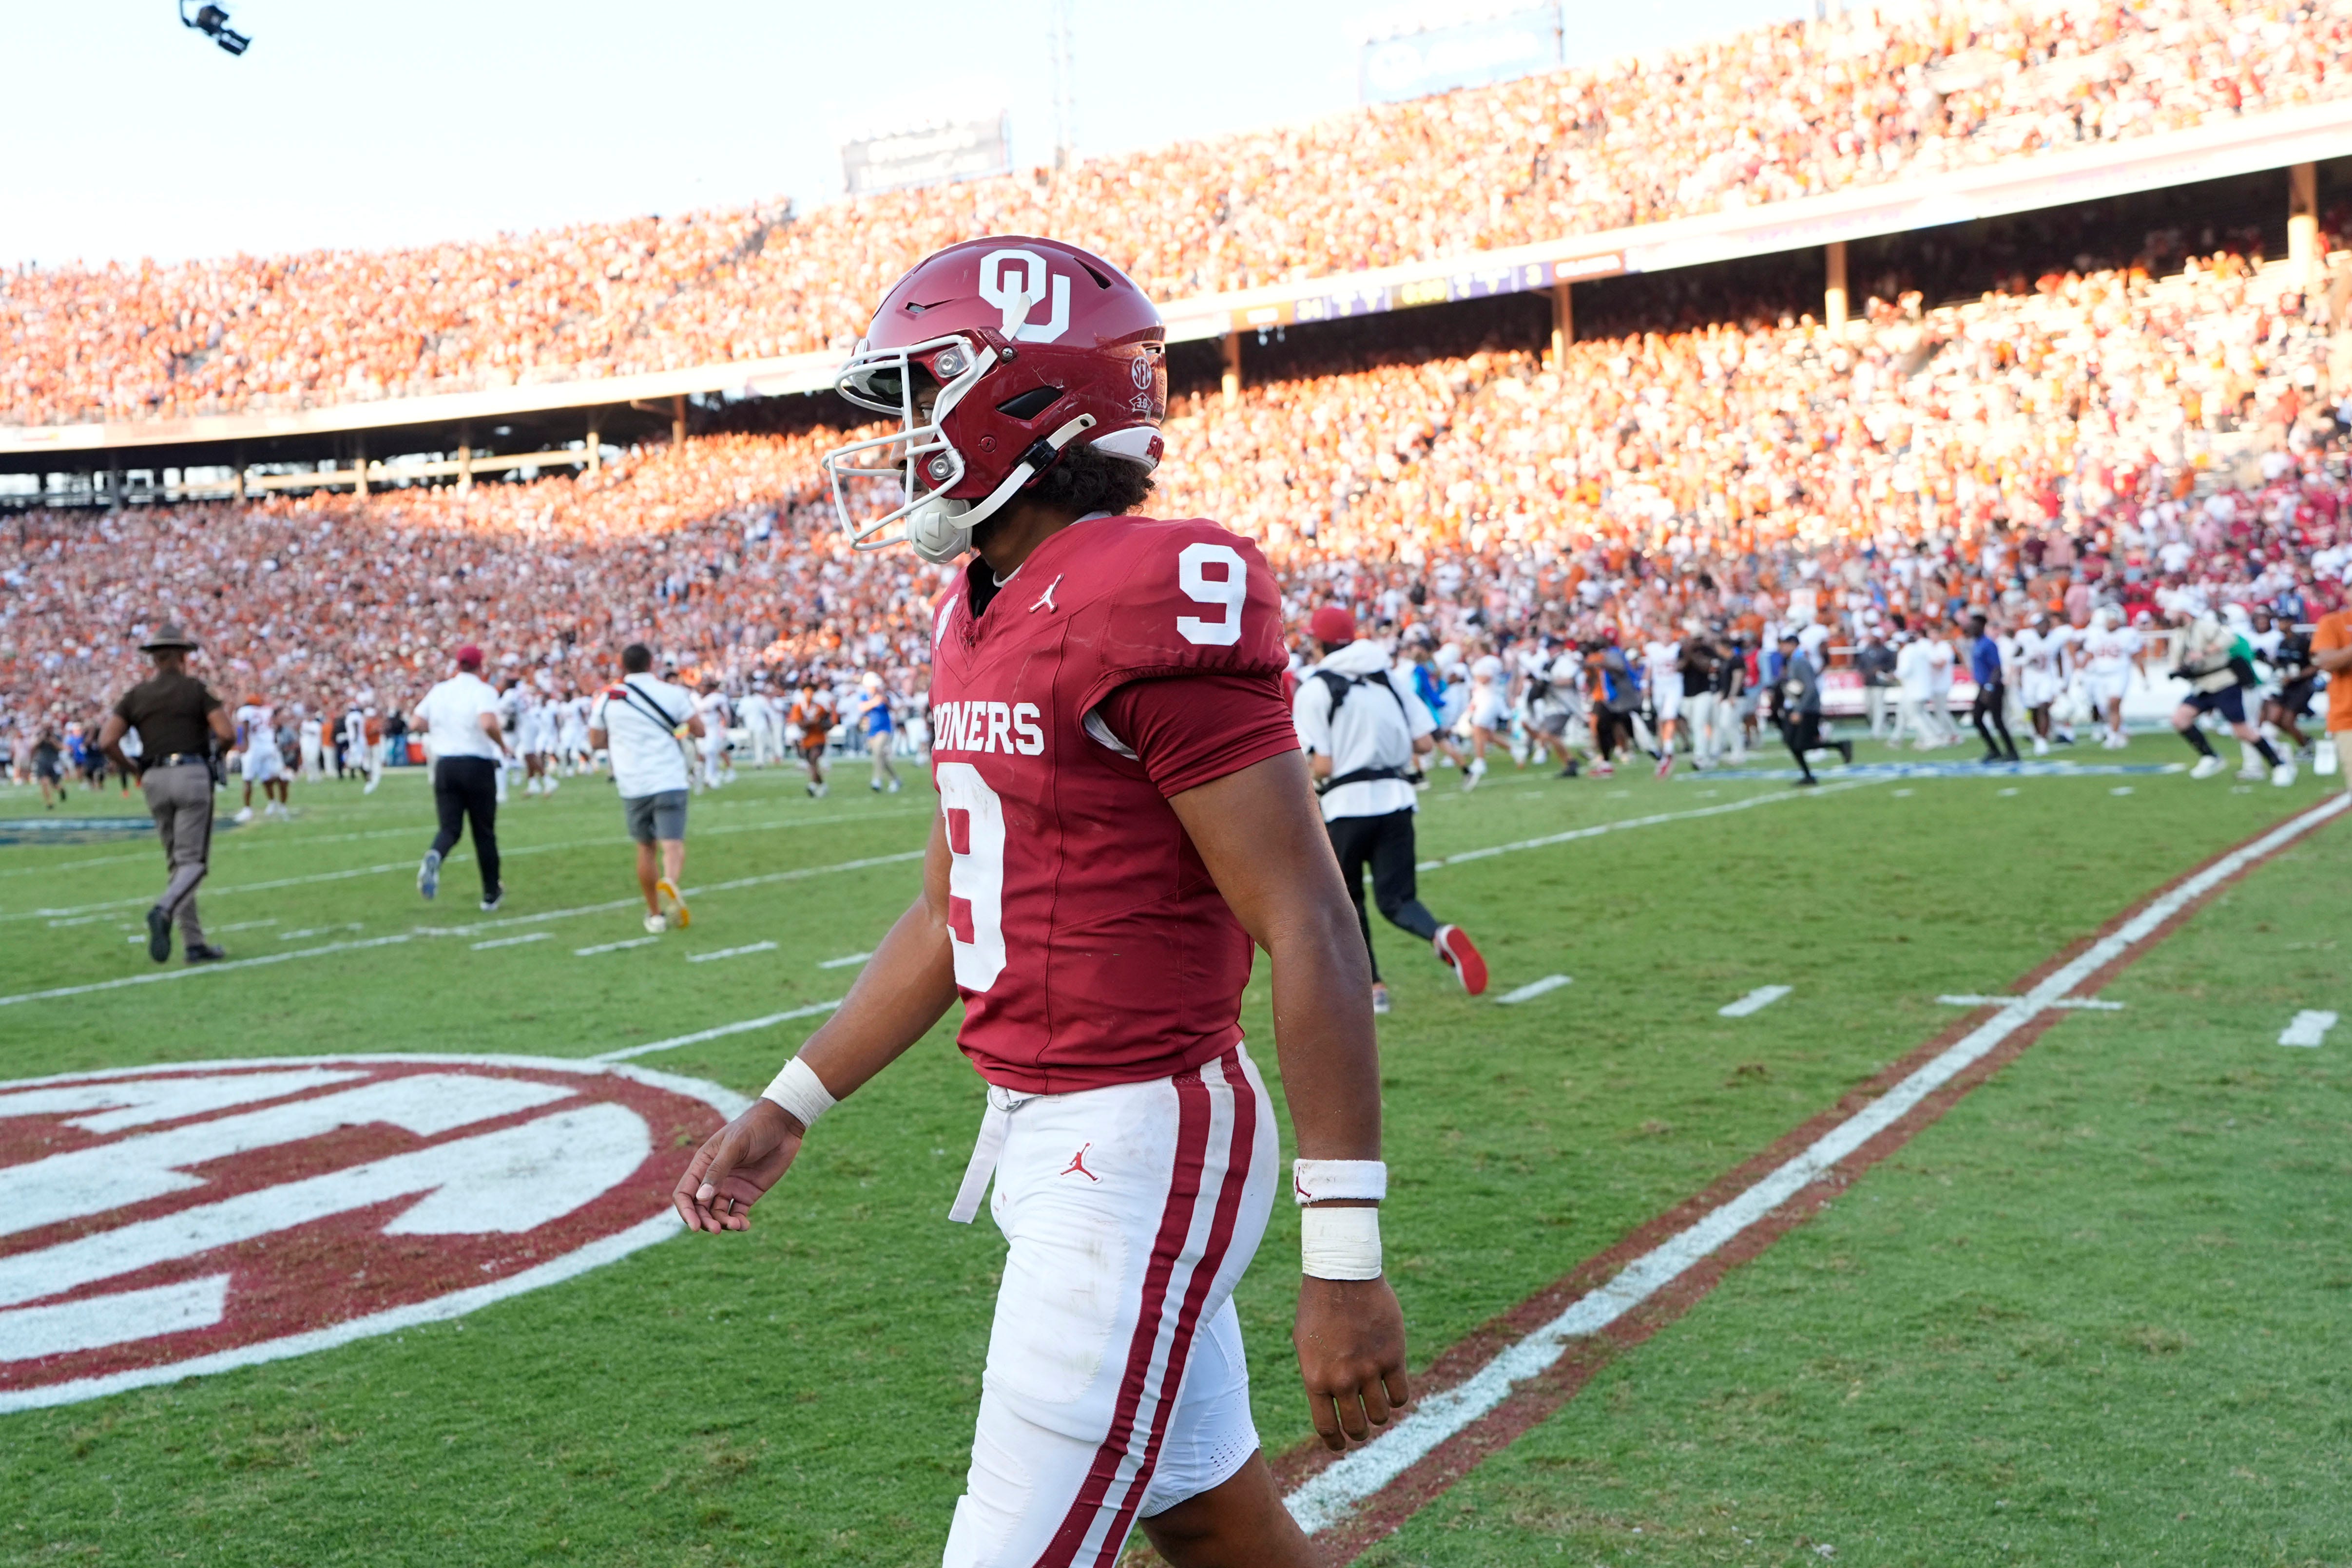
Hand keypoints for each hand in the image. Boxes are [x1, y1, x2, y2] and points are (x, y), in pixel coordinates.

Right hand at [672, 1099, 803, 1232]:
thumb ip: (717, 1171)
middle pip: (700, 1208)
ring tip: (735, 1225)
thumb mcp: (734, 1146)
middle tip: (717, 1229)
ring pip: (717, 1213)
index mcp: (702, 1164)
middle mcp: (713, 1178)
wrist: (783, 1125)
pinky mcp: (747, 1193)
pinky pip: (737, 1213)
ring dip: (722, 1223)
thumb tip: (700, 1198)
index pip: (685, 1193)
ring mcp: (730, 1187)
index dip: (686, 1211)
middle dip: (705, 1221)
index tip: (696, 1226)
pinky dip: (738, 1223)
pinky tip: (744, 1226)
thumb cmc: (754, 1128)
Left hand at [1293, 1274, 1409, 1452]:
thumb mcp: (1306, 1345)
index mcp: (1316, 1378)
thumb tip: (1331, 1402)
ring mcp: (1369, 1369)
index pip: (1327, 1427)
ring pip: (1382, 1415)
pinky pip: (1401, 1394)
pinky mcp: (1393, 1356)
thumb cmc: (1318, 1307)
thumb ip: (1318, 1375)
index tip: (1341, 1445)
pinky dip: (1398, 1397)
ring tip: (1377, 1406)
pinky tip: (1392, 1387)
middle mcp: (1343, 1380)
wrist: (1341, 1275)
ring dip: (1380, 1415)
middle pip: (1358, 1427)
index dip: (1336, 1443)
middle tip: (1362, 1428)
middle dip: (1359, 1433)